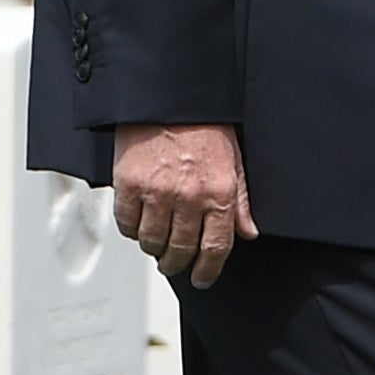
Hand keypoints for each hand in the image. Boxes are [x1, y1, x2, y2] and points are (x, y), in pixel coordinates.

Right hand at [113, 123, 255, 287]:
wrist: (169, 95)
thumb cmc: (204, 124)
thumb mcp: (233, 161)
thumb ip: (240, 201)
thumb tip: (247, 232)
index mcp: (219, 192)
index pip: (216, 248)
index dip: (208, 271)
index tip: (202, 279)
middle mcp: (189, 196)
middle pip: (181, 250)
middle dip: (177, 264)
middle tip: (174, 265)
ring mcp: (157, 191)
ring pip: (151, 241)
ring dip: (153, 249)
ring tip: (156, 244)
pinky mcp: (129, 184)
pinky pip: (127, 223)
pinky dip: (131, 230)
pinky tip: (138, 224)